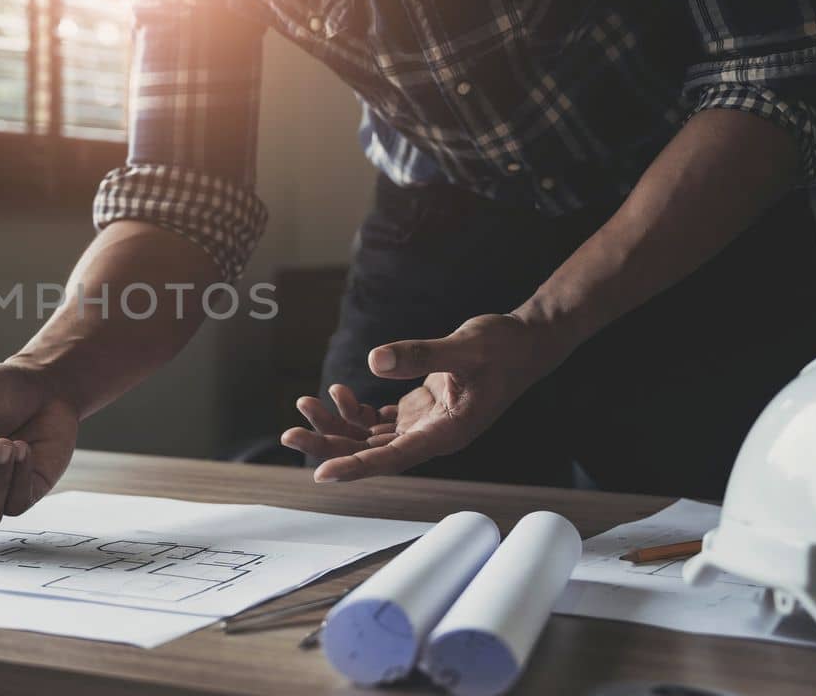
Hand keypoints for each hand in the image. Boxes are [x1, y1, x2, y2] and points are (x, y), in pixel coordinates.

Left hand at [280, 314, 568, 481]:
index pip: (394, 457)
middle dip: (330, 445)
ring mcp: (425, 426)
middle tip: (289, 434)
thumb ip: (421, 353)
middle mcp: (433, 436)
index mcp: (447, 432)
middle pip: (372, 453)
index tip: (322, 474)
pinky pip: (379, 422)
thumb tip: (375, 360)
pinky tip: (340, 394)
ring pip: (370, 439)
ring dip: (336, 427)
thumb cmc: (503, 346)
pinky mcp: (420, 411)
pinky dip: (355, 411)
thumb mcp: (465, 345)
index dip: (357, 467)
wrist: (526, 342)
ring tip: (305, 404)